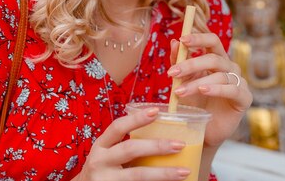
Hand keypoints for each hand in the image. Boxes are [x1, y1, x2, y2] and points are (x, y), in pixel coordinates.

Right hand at [73, 106, 191, 180]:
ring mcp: (106, 180)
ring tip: (184, 171)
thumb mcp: (107, 153)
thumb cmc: (103, 169)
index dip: (137, 118)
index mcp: (101, 146)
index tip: (157, 111)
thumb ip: (125, 145)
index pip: (118, 127)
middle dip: (157, 146)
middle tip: (180, 144)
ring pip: (138, 175)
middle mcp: (100, 162)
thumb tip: (163, 134)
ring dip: (164, 173)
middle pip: (131, 150)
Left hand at [168, 34, 251, 147]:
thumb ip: (179, 62)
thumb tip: (173, 42)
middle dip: (191, 64)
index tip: (182, 39)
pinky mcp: (244, 98)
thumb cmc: (195, 102)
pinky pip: (232, 89)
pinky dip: (216, 89)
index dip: (199, 38)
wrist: (204, 130)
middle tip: (172, 73)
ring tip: (179, 92)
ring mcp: (239, 82)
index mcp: (217, 59)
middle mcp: (230, 68)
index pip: (212, 41)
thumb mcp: (183, 81)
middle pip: (214, 58)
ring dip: (196, 83)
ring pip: (219, 75)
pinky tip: (203, 90)